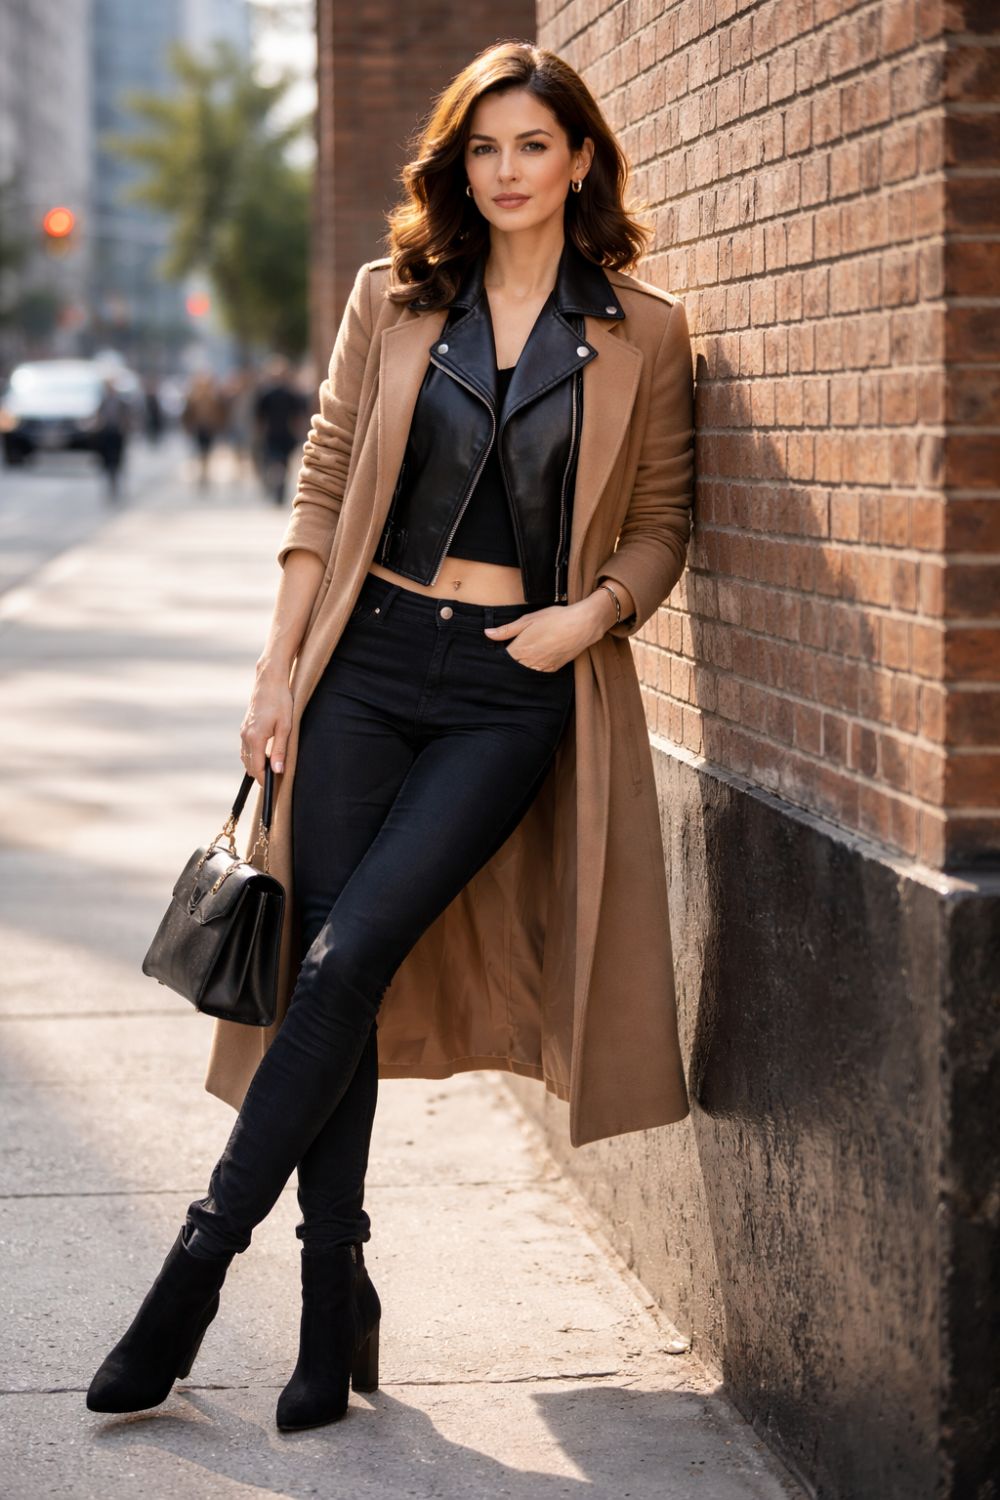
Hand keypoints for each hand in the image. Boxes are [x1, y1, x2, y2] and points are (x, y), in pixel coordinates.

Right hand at [239, 668, 292, 783]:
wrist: (269, 681)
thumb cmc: (280, 702)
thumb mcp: (285, 727)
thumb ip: (280, 750)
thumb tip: (278, 770)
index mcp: (255, 738)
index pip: (257, 767)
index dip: (263, 780)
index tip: (271, 787)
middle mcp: (245, 736)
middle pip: (249, 764)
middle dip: (259, 774)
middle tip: (272, 782)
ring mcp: (243, 731)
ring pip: (245, 756)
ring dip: (255, 765)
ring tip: (268, 772)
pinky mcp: (244, 726)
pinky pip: (245, 748)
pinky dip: (252, 755)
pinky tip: (262, 756)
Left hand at [483, 597, 610, 670]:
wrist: (582, 625)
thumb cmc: (555, 619)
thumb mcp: (528, 620)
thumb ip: (506, 630)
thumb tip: (487, 634)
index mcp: (520, 650)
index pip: (501, 661)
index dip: (497, 658)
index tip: (495, 653)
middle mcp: (530, 663)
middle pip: (512, 669)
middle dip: (509, 663)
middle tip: (510, 654)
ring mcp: (542, 668)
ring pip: (525, 672)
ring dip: (522, 666)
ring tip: (526, 653)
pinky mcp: (553, 669)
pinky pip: (538, 672)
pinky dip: (534, 667)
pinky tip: (536, 657)